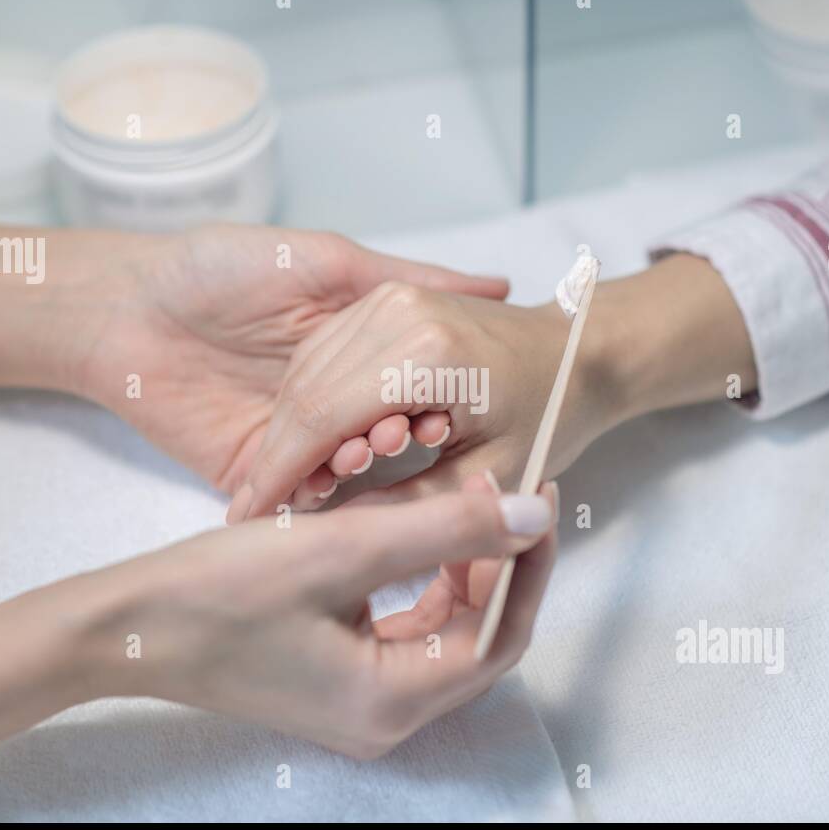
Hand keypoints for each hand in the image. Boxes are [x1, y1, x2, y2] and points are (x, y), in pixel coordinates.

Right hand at [0, 474, 556, 795]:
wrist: (127, 625)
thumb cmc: (221, 591)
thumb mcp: (341, 548)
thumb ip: (444, 529)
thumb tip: (535, 515)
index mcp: (393, 700)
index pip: (498, 634)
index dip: (526, 565)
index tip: (537, 498)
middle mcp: (386, 715)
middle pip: (477, 637)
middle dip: (498, 565)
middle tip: (508, 497)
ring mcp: (360, 701)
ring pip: (444, 631)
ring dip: (461, 571)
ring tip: (467, 505)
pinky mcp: (337, 677)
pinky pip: (405, 630)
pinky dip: (420, 583)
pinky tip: (415, 533)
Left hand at [75, 225, 508, 491]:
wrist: (125, 306)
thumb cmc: (220, 268)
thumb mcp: (327, 260)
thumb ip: (407, 277)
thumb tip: (498, 284)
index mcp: (352, 352)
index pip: (410, 387)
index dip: (430, 397)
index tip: (447, 403)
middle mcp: (330, 401)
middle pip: (382, 435)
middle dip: (396, 436)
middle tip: (402, 429)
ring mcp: (293, 443)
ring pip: (347, 473)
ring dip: (361, 468)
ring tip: (362, 452)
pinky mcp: (252, 475)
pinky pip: (295, 500)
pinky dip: (316, 500)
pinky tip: (328, 487)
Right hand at [225, 282, 613, 522]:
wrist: (580, 352)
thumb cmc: (548, 415)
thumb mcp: (486, 480)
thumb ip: (406, 510)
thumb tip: (330, 533)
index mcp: (426, 356)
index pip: (320, 419)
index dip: (278, 475)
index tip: (248, 519)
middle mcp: (398, 313)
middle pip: (303, 392)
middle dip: (276, 456)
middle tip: (262, 511)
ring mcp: (389, 297)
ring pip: (304, 370)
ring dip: (290, 429)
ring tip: (291, 485)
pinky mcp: (385, 295)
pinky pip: (322, 351)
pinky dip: (308, 398)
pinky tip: (316, 444)